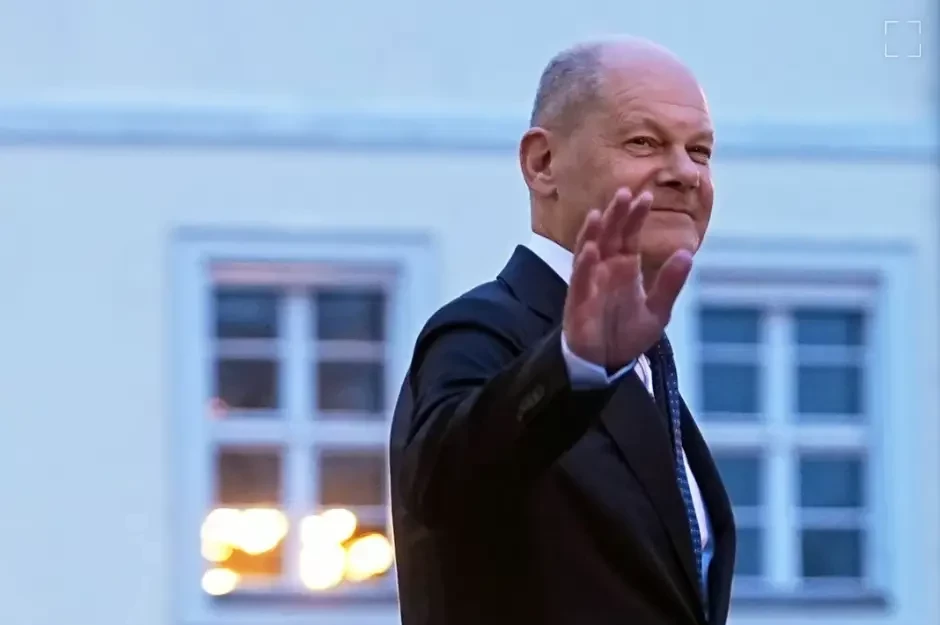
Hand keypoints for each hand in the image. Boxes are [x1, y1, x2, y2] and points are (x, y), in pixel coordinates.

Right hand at [563, 188, 693, 368]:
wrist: (607, 364)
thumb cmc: (628, 334)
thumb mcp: (658, 311)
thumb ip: (670, 283)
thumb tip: (687, 253)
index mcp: (626, 267)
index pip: (630, 234)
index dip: (636, 215)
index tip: (647, 196)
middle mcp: (606, 269)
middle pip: (609, 235)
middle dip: (615, 214)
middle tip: (625, 192)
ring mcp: (590, 282)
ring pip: (589, 250)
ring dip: (593, 232)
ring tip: (599, 213)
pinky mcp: (578, 301)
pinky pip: (580, 279)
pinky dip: (584, 264)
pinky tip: (591, 250)